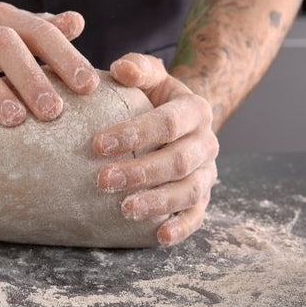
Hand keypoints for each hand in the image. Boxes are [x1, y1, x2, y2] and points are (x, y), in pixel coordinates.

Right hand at [0, 0, 98, 140]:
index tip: (88, 86)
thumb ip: (42, 29)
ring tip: (16, 121)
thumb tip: (77, 21)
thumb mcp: (8, 29)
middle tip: (53, 111)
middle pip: (3, 44)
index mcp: (2, 18)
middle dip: (30, 77)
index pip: (38, 31)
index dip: (64, 57)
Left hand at [93, 53, 218, 245]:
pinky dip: (181, 228)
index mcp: (196, 110)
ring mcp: (207, 173)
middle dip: (140, 172)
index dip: (134, 134)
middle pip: (178, 160)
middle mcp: (207, 143)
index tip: (98, 144)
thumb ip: (138, 69)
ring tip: (124, 210)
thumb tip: (121, 69)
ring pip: (188, 191)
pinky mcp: (202, 198)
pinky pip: (197, 216)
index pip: (168, 123)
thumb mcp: (152, 76)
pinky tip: (159, 237)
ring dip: (157, 202)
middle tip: (102, 180)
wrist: (183, 121)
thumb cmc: (155, 98)